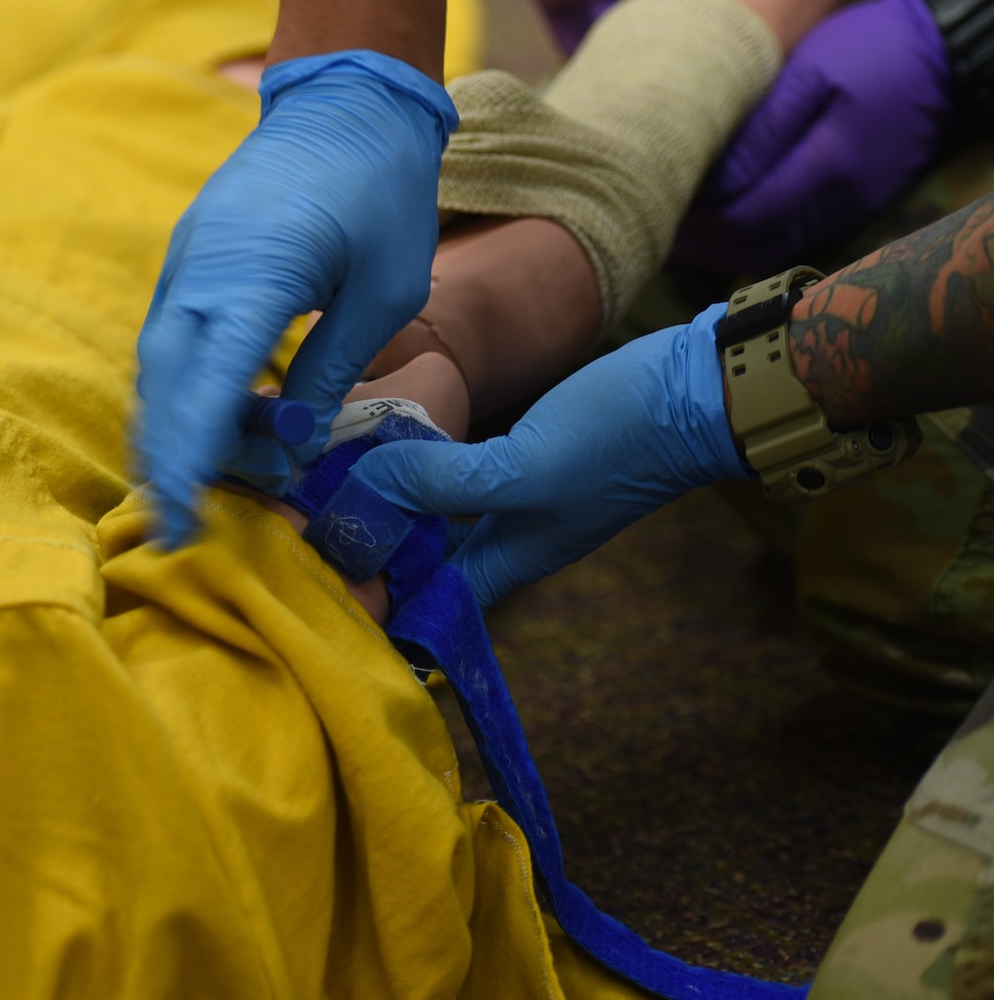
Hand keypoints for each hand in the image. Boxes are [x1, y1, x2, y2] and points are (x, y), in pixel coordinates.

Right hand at [136, 51, 456, 545]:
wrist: (346, 99)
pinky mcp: (188, 259)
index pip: (207, 385)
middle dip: (172, 459)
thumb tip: (296, 438)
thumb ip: (333, 366)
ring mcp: (186, 261)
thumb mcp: (386, 290)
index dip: (193, 458)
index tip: (184, 518)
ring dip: (181, 426)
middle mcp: (202, 268)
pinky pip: (170, 338)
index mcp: (256, 273)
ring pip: (159, 364)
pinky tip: (218, 422)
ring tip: (226, 472)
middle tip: (189, 523)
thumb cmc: (383, 191)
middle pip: (164, 383)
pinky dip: (183, 389)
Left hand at [346, 303, 750, 607]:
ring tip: (323, 484)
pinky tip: (382, 445)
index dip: (374, 610)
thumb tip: (369, 487)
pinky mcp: (520, 458)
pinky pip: (451, 478)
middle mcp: (507, 539)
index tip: (315, 589)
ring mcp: (516, 500)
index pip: (426, 610)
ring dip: (385, 507)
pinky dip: (414, 469)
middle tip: (300, 524)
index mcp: (506, 562)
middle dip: (367, 553)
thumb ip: (445, 483)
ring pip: (433, 520)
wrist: (699, 389)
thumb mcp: (523, 468)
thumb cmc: (620, 438)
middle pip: (422, 565)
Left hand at [672, 0, 956, 270]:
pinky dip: (747, 235)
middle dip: (696, 241)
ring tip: (672, 224)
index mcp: (825, 167)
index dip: (692, 220)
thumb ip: (761, 129)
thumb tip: (708, 180)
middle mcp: (835, 203)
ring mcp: (846, 210)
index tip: (649, 202)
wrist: (941, 54)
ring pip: (767, 249)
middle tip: (648, 219)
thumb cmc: (870, 49)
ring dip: (718, 245)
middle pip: (748, 245)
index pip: (740, 218)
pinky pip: (788, 237)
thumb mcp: (812, 72)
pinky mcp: (849, 206)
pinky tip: (717, 217)